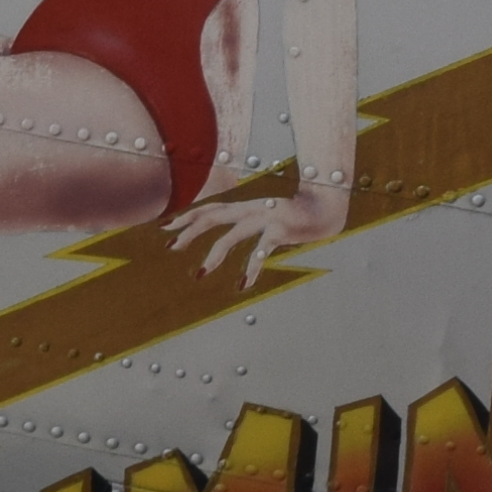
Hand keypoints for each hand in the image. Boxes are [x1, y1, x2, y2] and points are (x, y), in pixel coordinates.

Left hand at [165, 179, 346, 274]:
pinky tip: (243, 285)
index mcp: (246, 206)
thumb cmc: (296, 215)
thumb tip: (231, 237)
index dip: (187, 216)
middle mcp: (251, 208)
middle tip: (170, 247)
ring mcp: (265, 218)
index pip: (210, 208)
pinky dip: (251, 269)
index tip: (165, 227)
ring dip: (213, 256)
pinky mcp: (279, 230)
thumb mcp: (268, 217)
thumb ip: (249, 224)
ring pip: (231, 236)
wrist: (326, 207)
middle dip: (189, 231)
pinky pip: (260, 252)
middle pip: (213, 217)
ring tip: (199, 274)